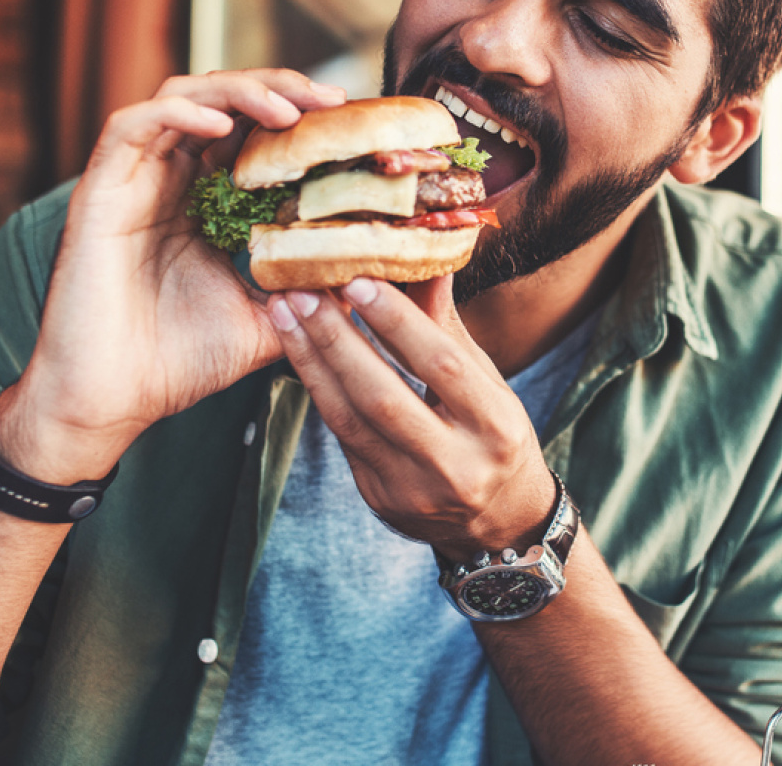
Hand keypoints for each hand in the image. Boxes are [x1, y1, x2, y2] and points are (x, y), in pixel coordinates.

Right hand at [0, 70, 346, 481]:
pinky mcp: (99, 191)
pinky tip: (218, 122)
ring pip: (181, 97)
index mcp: (204, 203)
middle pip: (224, 101)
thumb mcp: (267, 323)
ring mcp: (132, 182)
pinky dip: (176, 113)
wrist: (109, 402)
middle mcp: (168, 181)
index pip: (252, 133)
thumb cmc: (176, 364)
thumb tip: (377, 282)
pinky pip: (130, 127)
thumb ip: (313, 297)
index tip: (350, 122)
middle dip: (280, 89)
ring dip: (237, 91)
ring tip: (287, 110)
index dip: (299, 117)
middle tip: (332, 101)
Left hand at [268, 275, 554, 557]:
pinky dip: (319, 389)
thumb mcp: (488, 383)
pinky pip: (342, 436)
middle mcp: (456, 464)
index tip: (359, 279)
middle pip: (384, 397)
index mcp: (495, 426)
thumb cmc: (493, 435)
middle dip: (337, 340)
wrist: (496, 521)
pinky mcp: (379, 498)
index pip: (441, 366)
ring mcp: (413, 489)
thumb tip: (427, 259)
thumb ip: (448, 328)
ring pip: (351, 420)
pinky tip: (300, 352)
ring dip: (312, 362)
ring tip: (285, 314)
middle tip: (302, 293)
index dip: (397, 322)